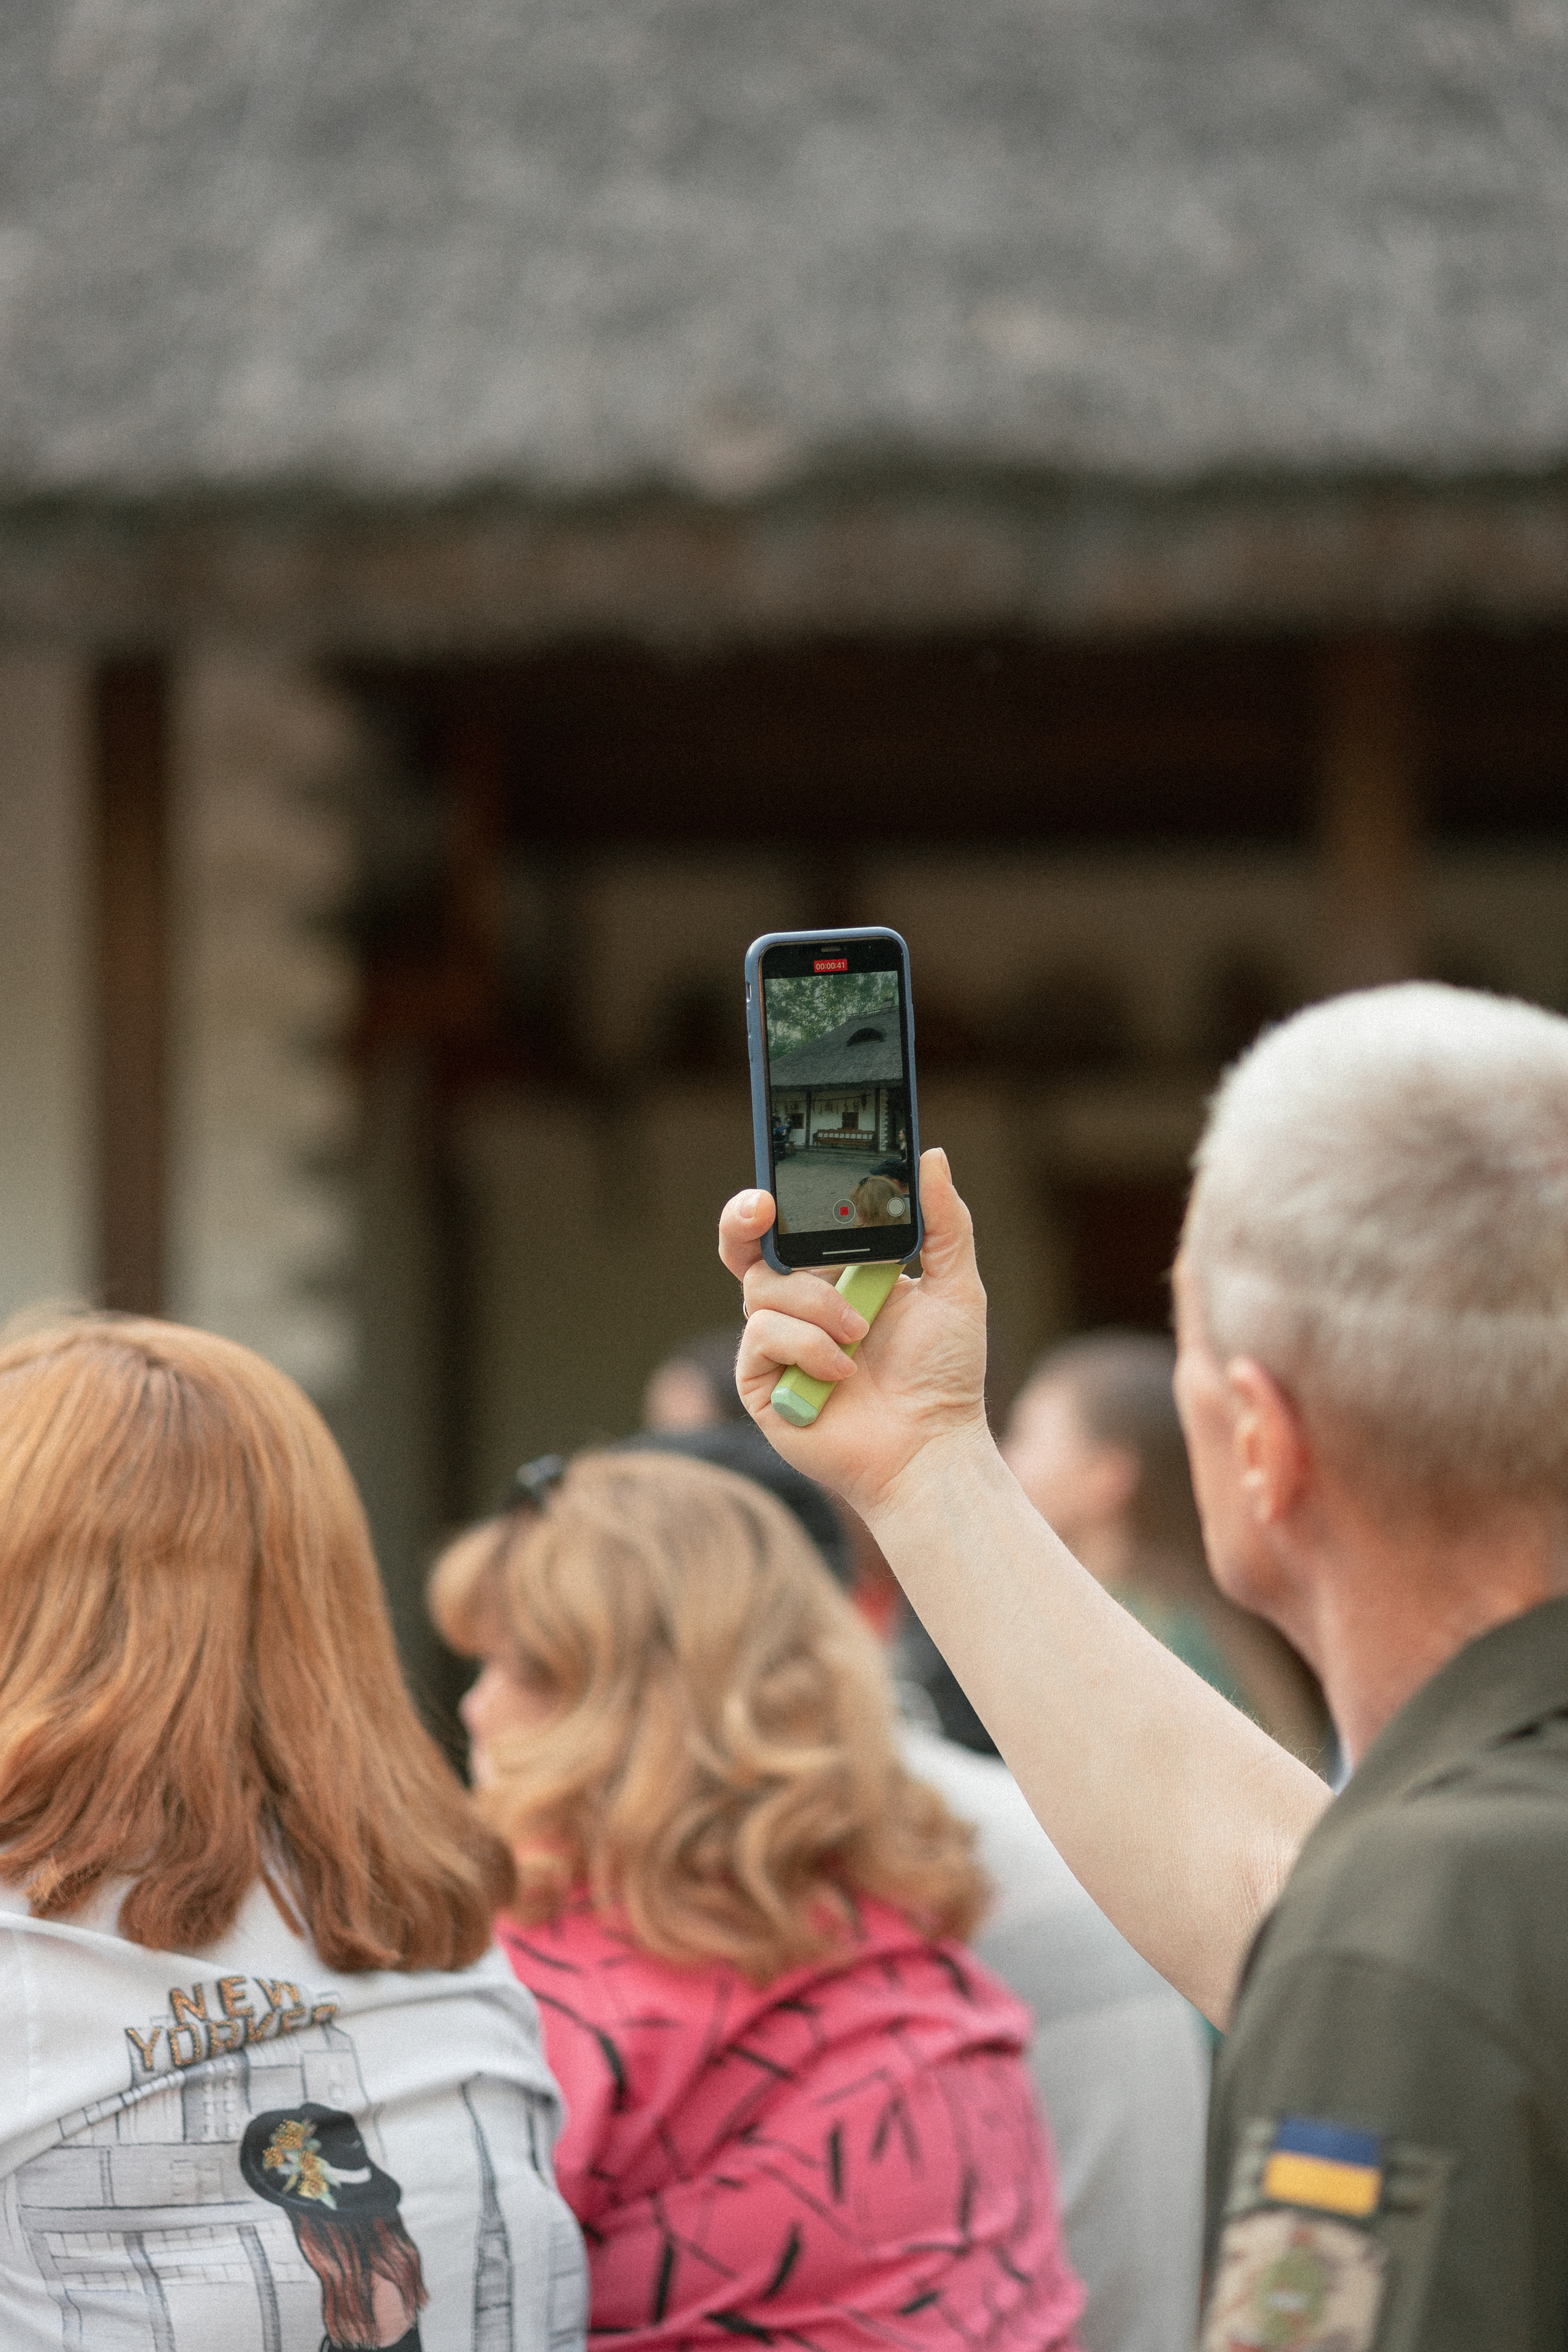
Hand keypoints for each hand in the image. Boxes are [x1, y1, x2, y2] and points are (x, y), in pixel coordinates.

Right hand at [718, 1148, 990, 1516]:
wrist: (932, 1447)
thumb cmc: (945, 1374)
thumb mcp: (955, 1287)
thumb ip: (944, 1222)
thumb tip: (932, 1156)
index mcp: (837, 1274)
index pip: (794, 1224)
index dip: (778, 1198)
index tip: (781, 1177)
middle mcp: (799, 1305)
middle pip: (745, 1247)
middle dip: (743, 1218)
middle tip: (763, 1207)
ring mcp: (777, 1343)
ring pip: (764, 1290)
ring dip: (817, 1304)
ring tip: (860, 1334)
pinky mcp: (762, 1383)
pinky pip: (763, 1336)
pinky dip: (808, 1347)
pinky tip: (842, 1372)